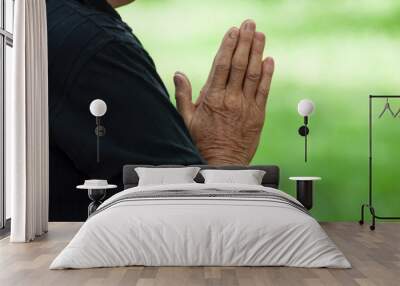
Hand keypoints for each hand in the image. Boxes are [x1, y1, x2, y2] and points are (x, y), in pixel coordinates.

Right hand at [174, 20, 274, 164]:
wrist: (223, 164)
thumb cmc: (202, 142)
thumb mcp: (186, 120)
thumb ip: (182, 95)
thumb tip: (178, 74)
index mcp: (212, 98)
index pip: (221, 65)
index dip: (228, 46)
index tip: (232, 31)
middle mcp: (231, 99)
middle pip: (240, 64)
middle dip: (245, 42)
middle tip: (249, 24)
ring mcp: (247, 106)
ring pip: (254, 74)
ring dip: (258, 52)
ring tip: (260, 35)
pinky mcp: (258, 115)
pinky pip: (264, 90)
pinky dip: (268, 74)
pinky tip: (269, 59)